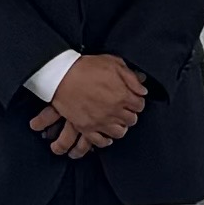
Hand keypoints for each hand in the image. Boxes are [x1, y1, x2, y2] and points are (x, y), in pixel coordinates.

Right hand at [32, 52, 151, 156]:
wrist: (61, 75)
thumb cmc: (86, 67)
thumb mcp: (113, 63)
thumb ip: (131, 77)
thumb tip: (142, 90)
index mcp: (122, 95)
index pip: (140, 105)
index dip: (137, 101)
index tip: (133, 100)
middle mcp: (114, 111)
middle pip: (131, 119)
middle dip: (130, 113)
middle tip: (124, 109)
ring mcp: (100, 121)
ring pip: (119, 132)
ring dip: (120, 126)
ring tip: (116, 121)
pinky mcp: (86, 127)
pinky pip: (100, 141)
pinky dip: (105, 140)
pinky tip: (106, 134)